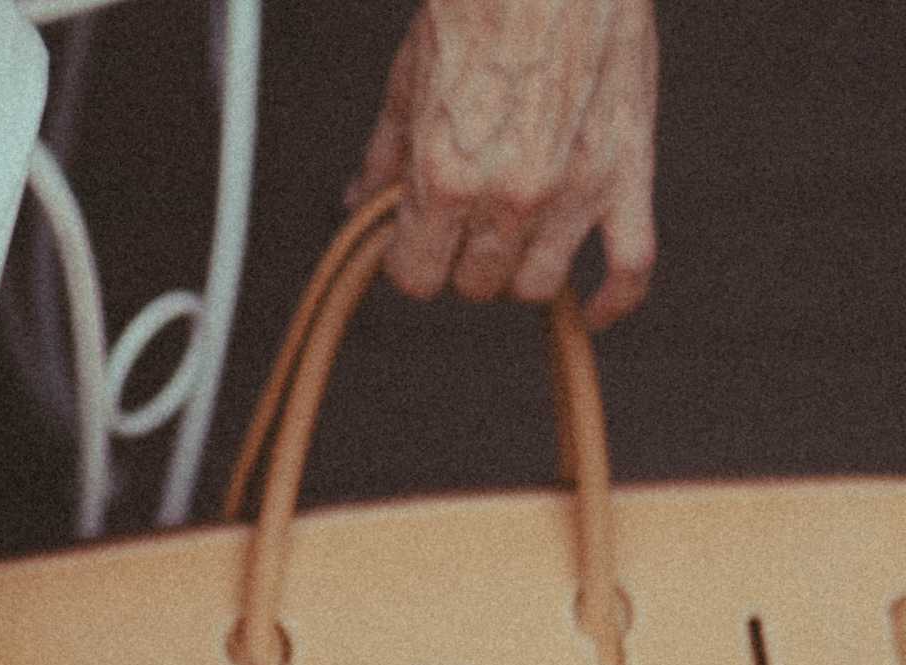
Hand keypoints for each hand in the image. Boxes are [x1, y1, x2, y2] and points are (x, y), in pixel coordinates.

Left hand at [346, 0, 657, 329]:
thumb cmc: (482, 5)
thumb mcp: (409, 81)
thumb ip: (384, 154)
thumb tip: (357, 202)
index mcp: (445, 177)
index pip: (415, 278)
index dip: (413, 259)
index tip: (419, 237)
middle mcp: (507, 196)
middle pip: (475, 285)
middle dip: (464, 259)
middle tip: (470, 218)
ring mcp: (572, 190)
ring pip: (536, 286)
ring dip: (521, 269)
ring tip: (518, 231)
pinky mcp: (628, 173)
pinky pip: (630, 267)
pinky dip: (612, 300)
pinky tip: (593, 311)